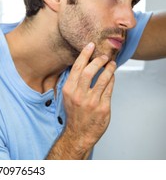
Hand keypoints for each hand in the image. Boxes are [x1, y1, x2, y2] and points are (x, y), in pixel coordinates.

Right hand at [48, 42, 115, 158]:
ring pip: (103, 79)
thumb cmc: (74, 113)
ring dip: (109, 68)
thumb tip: (82, 64)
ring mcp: (91, 102)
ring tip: (112, 63)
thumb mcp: (68, 96)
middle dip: (98, 60)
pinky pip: (110, 89)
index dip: (84, 54)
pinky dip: (112, 80)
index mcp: (69, 90)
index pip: (77, 68)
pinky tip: (112, 76)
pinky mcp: (103, 108)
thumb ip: (73, 82)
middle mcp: (79, 95)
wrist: (78, 133)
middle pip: (89, 71)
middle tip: (103, 56)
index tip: (90, 45)